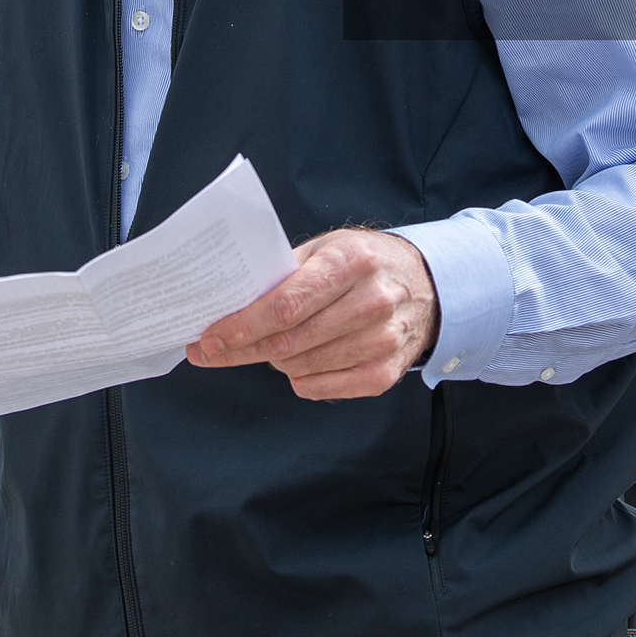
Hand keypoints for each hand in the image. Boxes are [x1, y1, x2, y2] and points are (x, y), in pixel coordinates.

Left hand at [189, 230, 440, 400]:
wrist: (426, 286)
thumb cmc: (363, 264)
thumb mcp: (326, 248)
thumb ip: (284, 273)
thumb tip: (231, 303)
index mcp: (351, 262)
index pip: (286, 305)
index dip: (242, 326)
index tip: (209, 339)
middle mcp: (371, 302)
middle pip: (290, 341)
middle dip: (243, 349)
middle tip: (213, 351)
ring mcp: (382, 341)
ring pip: (302, 368)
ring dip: (273, 362)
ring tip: (268, 346)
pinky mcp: (386, 372)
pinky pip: (322, 388)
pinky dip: (300, 379)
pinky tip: (299, 362)